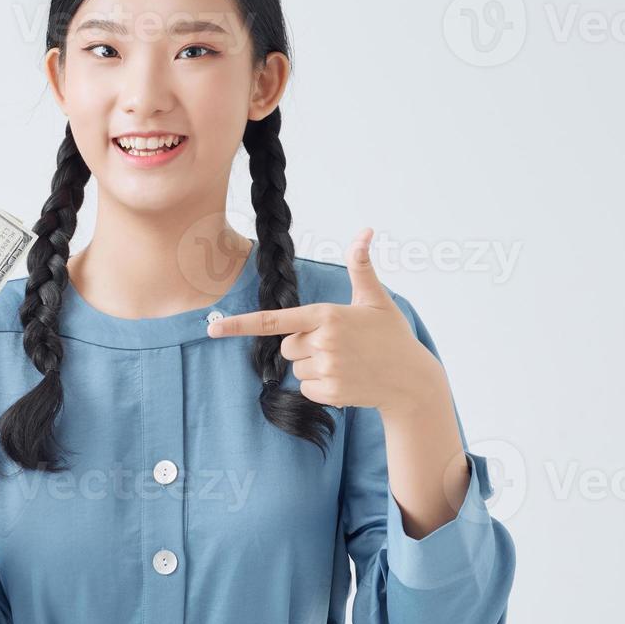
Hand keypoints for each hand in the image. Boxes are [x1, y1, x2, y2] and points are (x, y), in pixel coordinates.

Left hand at [205, 228, 445, 412]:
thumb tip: (365, 231)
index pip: (273, 320)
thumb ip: (361, 266)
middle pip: (286, 346)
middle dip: (303, 346)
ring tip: (346, 363)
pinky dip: (321, 387)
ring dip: (313, 367)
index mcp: (326, 314)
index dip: (239, 325)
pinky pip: (306, 388)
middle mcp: (323, 341)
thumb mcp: (376, 298)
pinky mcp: (331, 392)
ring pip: (295, 369)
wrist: (412, 381)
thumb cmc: (391, 335)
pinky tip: (346, 380)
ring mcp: (327, 368)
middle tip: (337, 346)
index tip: (213, 328)